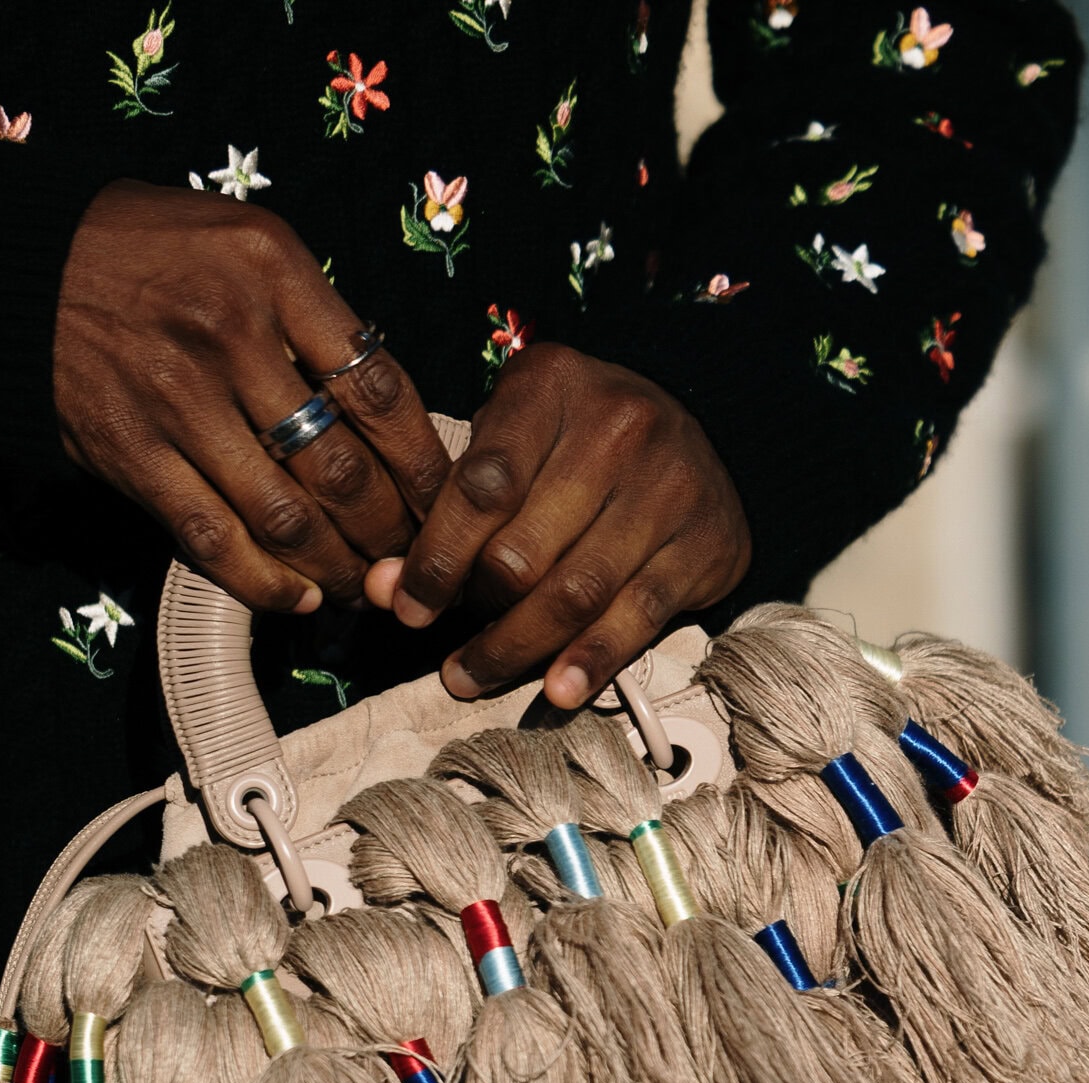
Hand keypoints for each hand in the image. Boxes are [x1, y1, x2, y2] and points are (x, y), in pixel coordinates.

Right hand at [53, 180, 451, 612]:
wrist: (18, 267)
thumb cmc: (150, 255)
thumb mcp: (243, 245)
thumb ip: (312, 317)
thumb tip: (386, 414)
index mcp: (275, 272)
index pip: (380, 388)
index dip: (423, 465)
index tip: (445, 506)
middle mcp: (231, 334)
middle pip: (341, 465)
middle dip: (388, 533)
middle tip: (410, 565)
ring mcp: (178, 398)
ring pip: (285, 515)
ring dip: (335, 569)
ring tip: (360, 590)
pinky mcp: (132, 452)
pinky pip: (213, 539)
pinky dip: (265, 584)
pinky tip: (299, 601)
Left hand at [363, 344, 750, 707]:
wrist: (696, 446)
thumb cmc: (577, 449)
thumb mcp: (510, 445)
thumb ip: (448, 510)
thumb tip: (382, 590)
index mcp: (553, 385)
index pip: (481, 488)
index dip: (436, 559)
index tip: (407, 610)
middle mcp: (619, 424)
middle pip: (523, 551)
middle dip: (476, 611)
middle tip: (451, 649)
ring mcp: (671, 484)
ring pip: (574, 594)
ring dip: (516, 650)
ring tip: (474, 678)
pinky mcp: (706, 541)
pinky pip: (636, 617)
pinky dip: (591, 661)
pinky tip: (557, 692)